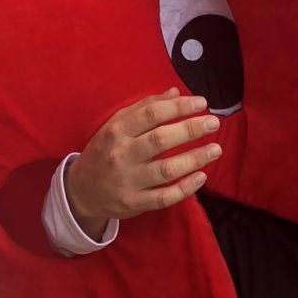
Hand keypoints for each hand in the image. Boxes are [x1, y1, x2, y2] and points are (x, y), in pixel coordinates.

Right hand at [64, 90, 222, 238]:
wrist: (81, 191)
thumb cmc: (104, 151)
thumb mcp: (116, 125)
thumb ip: (144, 109)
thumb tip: (176, 93)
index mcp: (116, 132)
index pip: (151, 115)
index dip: (178, 108)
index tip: (201, 104)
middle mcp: (121, 155)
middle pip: (160, 140)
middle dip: (190, 130)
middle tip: (214, 123)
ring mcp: (128, 182)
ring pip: (166, 170)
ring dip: (194, 159)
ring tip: (216, 149)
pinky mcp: (134, 204)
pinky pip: (164, 197)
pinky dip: (185, 188)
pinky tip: (201, 177)